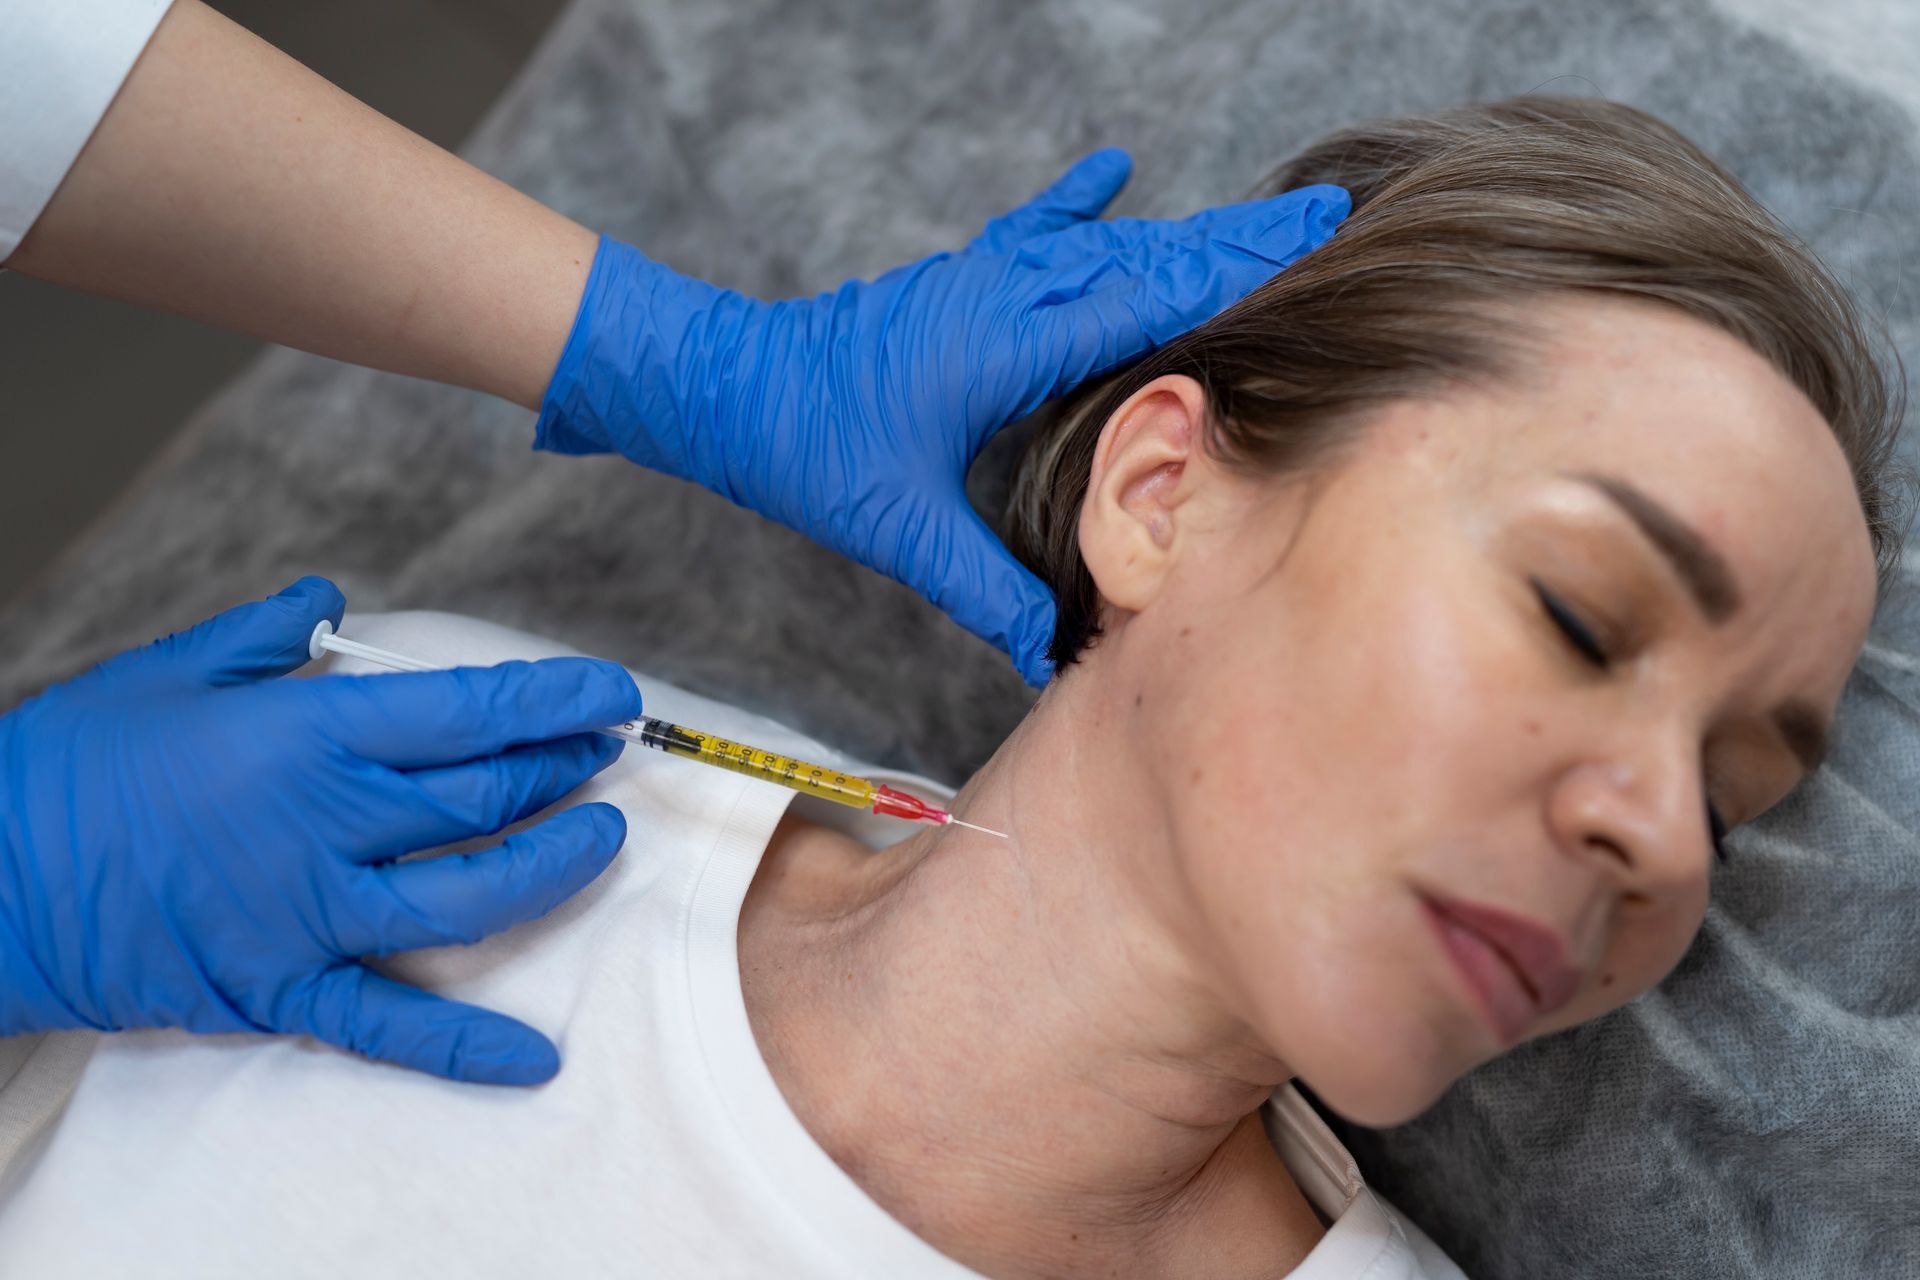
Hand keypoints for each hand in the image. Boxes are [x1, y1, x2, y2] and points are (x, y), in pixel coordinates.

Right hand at [0, 578, 641, 1084]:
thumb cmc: (69, 764)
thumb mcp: (166, 672)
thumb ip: (263, 635)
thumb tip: (328, 597)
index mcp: (306, 737)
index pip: (466, 712)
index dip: (551, 700)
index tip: (609, 692)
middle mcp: (327, 826)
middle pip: (482, 799)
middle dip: (562, 770)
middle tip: (607, 750)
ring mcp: (309, 915)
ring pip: (467, 902)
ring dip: (549, 870)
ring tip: (603, 840)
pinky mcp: (279, 987)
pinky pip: (388, 1025)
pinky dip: (465, 1048)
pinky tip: (536, 1060)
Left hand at [535, 151, 1349, 684]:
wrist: (718, 385)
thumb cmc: (801, 449)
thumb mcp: (902, 530)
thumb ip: (986, 591)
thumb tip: (1051, 655)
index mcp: (1006, 342)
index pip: (1146, 297)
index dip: (1235, 273)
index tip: (1313, 244)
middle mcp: (1002, 293)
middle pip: (1144, 255)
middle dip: (1238, 237)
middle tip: (1326, 211)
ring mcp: (976, 276)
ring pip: (1101, 243)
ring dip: (1182, 229)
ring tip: (1258, 216)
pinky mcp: (952, 281)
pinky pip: (1032, 229)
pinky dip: (1078, 202)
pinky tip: (1112, 165)